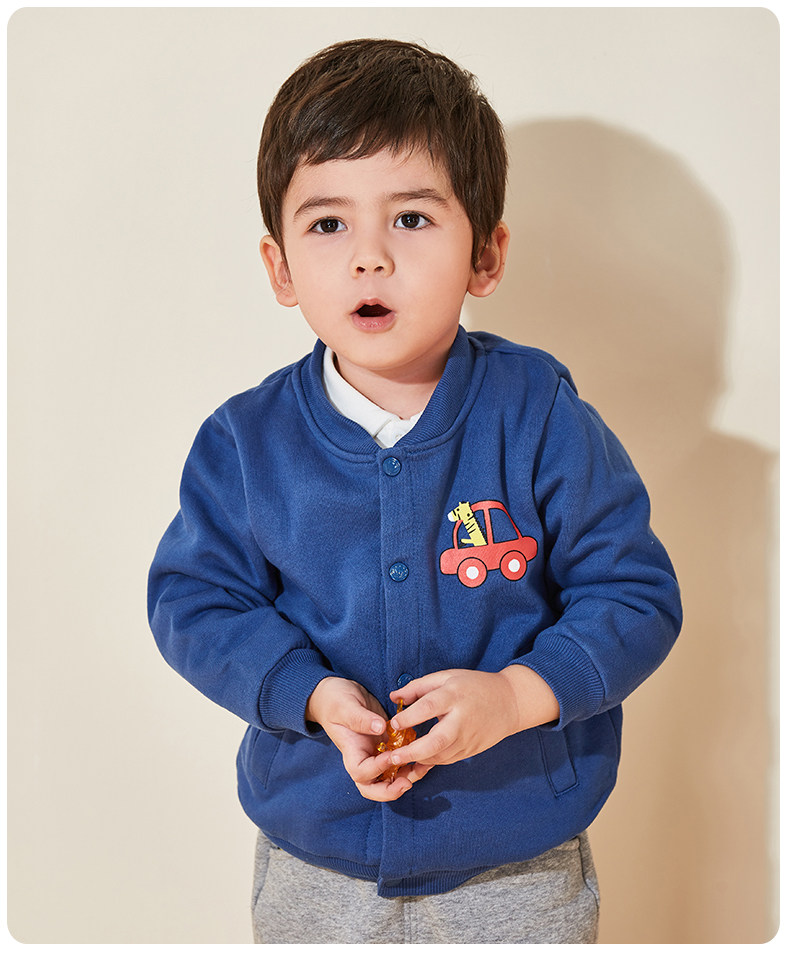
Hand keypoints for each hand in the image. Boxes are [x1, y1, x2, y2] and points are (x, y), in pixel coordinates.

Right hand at [305, 677, 424, 801]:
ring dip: (408, 777)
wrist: (338, 692)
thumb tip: (379, 727)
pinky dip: (413, 761)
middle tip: (408, 783)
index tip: (390, 755)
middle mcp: (365, 757)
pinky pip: (401, 760)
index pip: (361, 773)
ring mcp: (377, 752)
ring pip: (392, 777)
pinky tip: (427, 753)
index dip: (377, 769)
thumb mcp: (345, 706)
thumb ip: (360, 718)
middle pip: (374, 787)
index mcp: (351, 751)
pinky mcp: (389, 743)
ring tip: (424, 767)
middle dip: (391, 790)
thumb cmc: (336, 700)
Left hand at [382, 666, 559, 768]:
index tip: (393, 724)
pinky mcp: (471, 750)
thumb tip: (394, 697)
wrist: (509, 702)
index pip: (429, 707)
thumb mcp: (447, 677)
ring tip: (399, 761)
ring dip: (418, 760)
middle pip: (436, 741)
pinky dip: (431, 762)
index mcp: (455, 695)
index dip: (409, 717)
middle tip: (392, 757)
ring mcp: (468, 738)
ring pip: (441, 756)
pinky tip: (417, 759)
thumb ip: (419, 687)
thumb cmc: (474, 686)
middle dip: (412, 752)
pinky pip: (447, 760)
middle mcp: (462, 719)